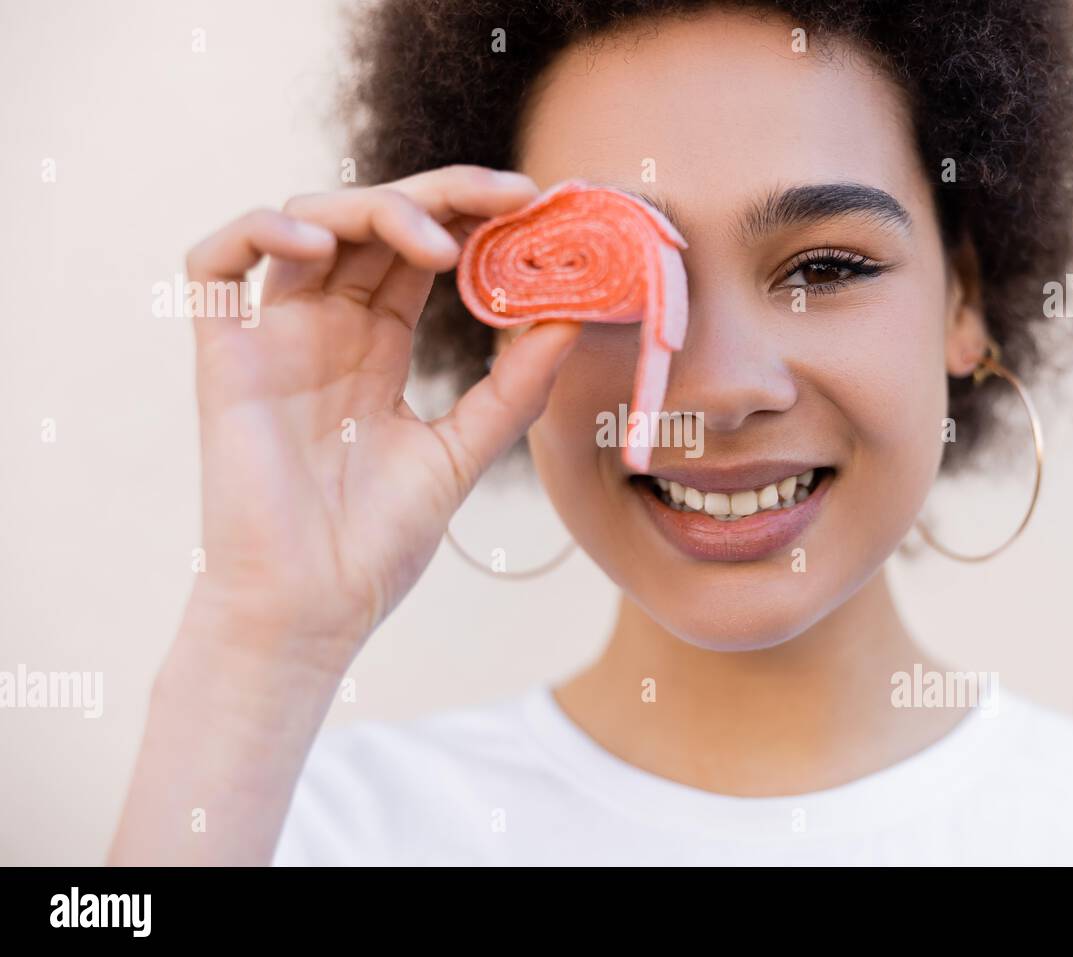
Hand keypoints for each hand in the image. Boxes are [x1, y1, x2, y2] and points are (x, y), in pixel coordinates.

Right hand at [183, 165, 579, 670]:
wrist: (311, 611)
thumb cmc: (376, 544)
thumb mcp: (462, 454)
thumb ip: (512, 390)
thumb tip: (571, 322)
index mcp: (377, 347)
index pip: (418, 253)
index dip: (468, 218)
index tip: (533, 206)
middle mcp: (324, 330)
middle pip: (372, 224)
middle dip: (441, 196)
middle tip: (509, 198)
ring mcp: (272, 339)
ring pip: (305, 224)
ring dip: (371, 209)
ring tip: (437, 248)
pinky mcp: (223, 359)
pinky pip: (212, 265)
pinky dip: (260, 232)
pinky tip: (317, 245)